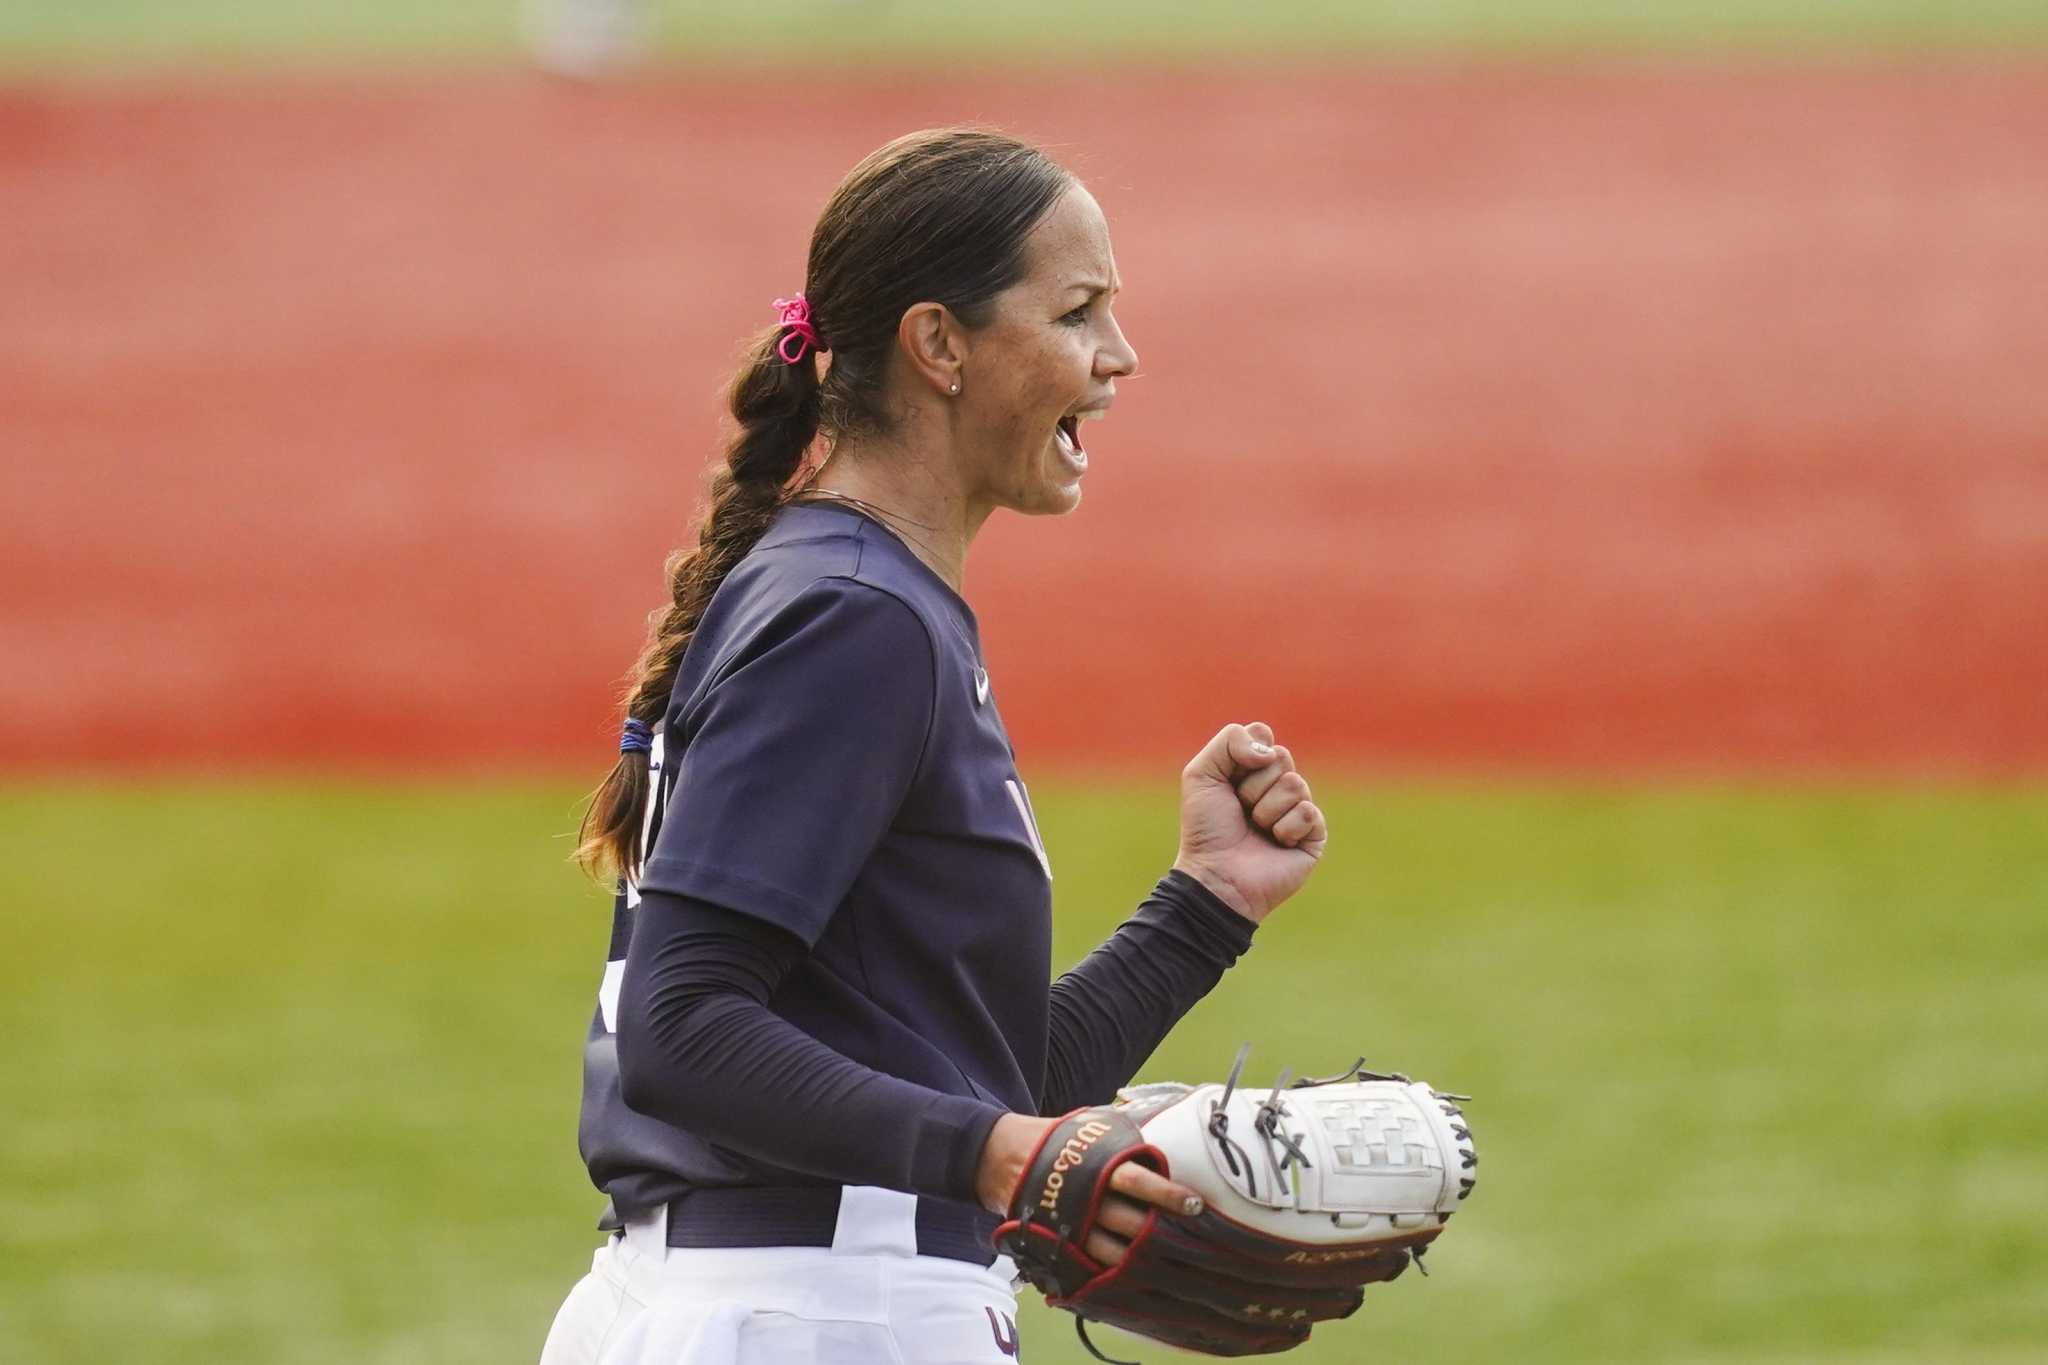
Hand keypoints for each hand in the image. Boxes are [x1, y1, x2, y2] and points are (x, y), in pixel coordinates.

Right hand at [977, 1113, 1204, 1264]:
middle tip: (1193, 1246)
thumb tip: (1168, 1128)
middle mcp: (1088, 1198)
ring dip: (1141, 1263)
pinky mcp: (1060, 1244)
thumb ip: (1126, 1138)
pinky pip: (1089, 1268)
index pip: (1138, 1181)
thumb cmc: (1061, 1140)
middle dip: (1161, 1235)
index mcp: (1099, 1165)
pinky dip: (1112, 1276)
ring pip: (1113, 1254)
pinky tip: (1135, 1281)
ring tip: (1169, 1268)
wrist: (1005, 1157)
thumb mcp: (1093, 1130)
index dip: (1168, 1194)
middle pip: (1131, 1223)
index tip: (1195, 1205)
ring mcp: (1072, 1225)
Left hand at [1173, 721, 1326, 923]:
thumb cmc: (1206, 829)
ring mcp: (1297, 810)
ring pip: (1295, 784)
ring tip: (1257, 829)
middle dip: (1253, 785)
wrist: (1216, 875)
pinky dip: (1285, 828)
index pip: (1263, 736)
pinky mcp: (1314, 835)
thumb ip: (1230, 741)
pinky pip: (1308, 812)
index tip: (1228, 781)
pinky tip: (1277, 843)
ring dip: (1266, 809)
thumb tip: (1270, 750)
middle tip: (1241, 809)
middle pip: (1281, 756)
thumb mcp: (1201, 774)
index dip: (1244, 755)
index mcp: (1253, 770)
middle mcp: (1277, 786)